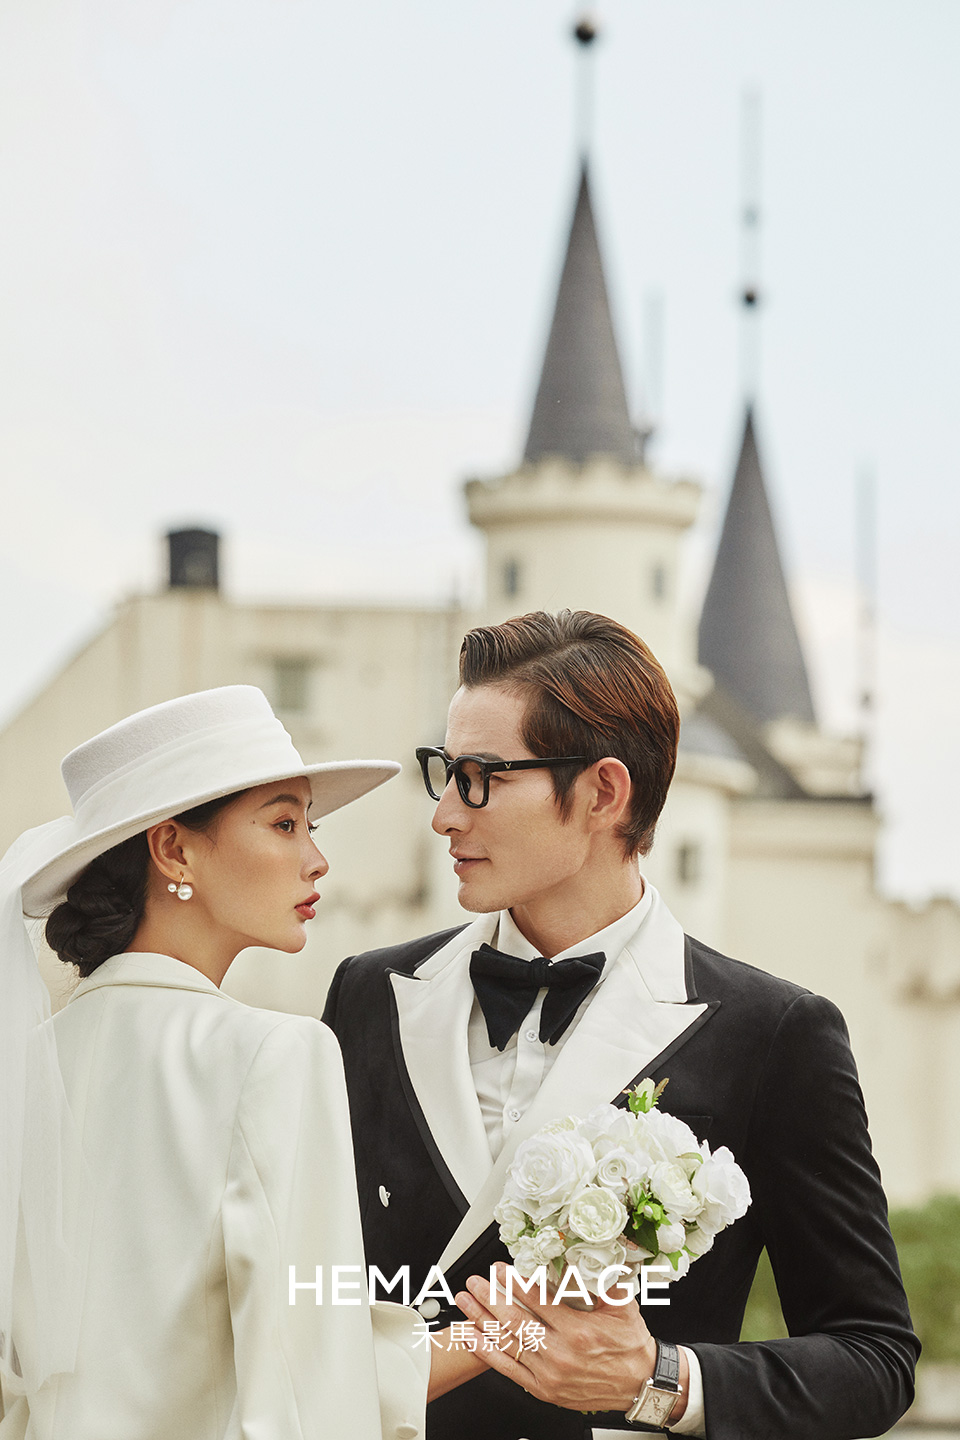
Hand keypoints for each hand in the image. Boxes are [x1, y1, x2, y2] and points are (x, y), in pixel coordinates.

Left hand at [456, 1262, 686, 1417]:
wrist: (640, 1384)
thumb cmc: (630, 1344)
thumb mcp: (622, 1305)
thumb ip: (601, 1279)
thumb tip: (586, 1252)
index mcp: (578, 1331)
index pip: (537, 1301)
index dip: (515, 1283)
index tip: (500, 1269)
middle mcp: (560, 1354)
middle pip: (515, 1321)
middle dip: (490, 1298)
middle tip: (475, 1281)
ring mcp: (549, 1375)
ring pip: (508, 1344)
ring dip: (482, 1321)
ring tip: (465, 1302)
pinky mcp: (544, 1390)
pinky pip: (509, 1370)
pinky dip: (487, 1353)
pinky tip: (472, 1338)